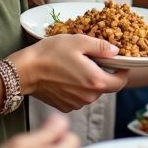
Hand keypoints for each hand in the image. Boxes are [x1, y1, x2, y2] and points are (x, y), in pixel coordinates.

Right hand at [14, 33, 129, 111]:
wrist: (24, 71)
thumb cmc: (50, 54)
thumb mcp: (79, 42)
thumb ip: (101, 47)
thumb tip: (116, 51)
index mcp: (95, 81)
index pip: (121, 82)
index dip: (123, 71)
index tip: (119, 62)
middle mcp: (88, 97)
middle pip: (106, 86)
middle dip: (103, 73)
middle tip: (92, 59)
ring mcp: (76, 103)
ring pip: (92, 92)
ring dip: (89, 81)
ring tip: (76, 66)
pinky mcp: (65, 106)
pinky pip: (79, 97)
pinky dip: (77, 88)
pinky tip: (66, 76)